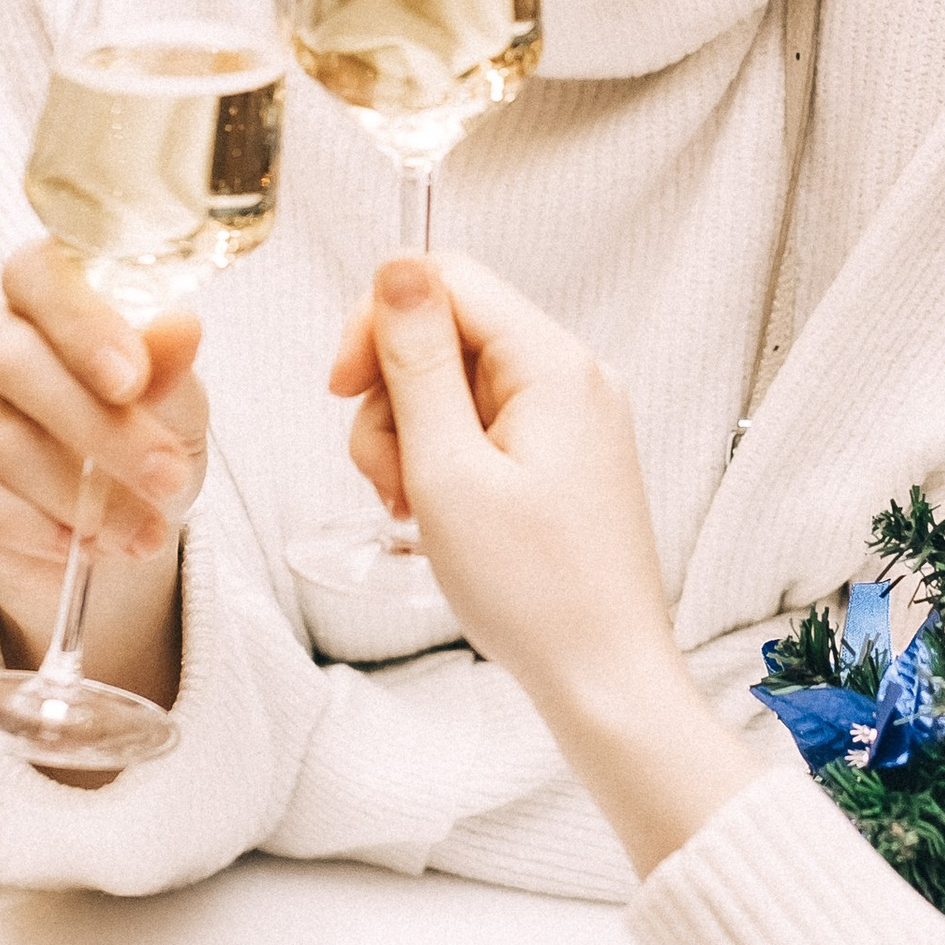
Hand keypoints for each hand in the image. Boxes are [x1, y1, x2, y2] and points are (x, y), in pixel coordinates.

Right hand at [0, 237, 204, 692]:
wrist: (100, 518)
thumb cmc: (139, 436)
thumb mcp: (172, 405)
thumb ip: (168, 368)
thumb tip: (181, 328)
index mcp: (40, 283)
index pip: (40, 274)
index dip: (83, 326)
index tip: (132, 383)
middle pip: (15, 362)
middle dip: (98, 432)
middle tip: (165, 481)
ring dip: (72, 494)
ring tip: (136, 534)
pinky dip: (14, 520)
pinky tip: (68, 544)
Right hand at [329, 256, 760, 873]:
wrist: (604, 680)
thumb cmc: (535, 592)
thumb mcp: (448, 470)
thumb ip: (416, 361)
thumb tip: (396, 264)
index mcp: (554, 364)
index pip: (448, 279)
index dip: (378, 321)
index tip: (340, 388)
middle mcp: (573, 378)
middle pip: (445, 335)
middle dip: (391, 399)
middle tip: (388, 479)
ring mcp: (572, 420)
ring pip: (454, 388)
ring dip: (410, 442)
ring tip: (413, 512)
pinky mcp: (564, 459)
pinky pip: (482, 430)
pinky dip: (444, 466)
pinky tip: (435, 520)